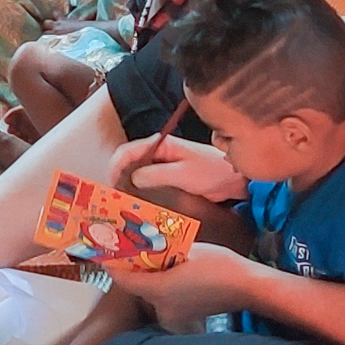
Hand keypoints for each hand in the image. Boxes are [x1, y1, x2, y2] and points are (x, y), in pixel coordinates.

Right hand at [111, 131, 247, 203]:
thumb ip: (156, 175)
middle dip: (116, 175)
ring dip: (125, 183)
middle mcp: (157, 151)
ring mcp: (161, 163)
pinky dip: (136, 188)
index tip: (111, 184)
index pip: (128, 150)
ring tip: (119, 199)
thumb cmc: (211, 172)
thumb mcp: (183, 174)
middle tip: (112, 195)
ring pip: (134, 170)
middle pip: (127, 160)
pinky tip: (134, 200)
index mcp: (160, 144)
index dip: (115, 166)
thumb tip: (132, 178)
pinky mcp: (166, 175)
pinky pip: (145, 179)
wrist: (233, 178)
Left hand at [116, 243, 264, 325]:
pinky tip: (169, 268)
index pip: (125, 280)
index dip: (112, 266)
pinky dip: (162, 284)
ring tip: (149, 254)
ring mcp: (174, 315)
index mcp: (158, 290)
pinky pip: (165, 297)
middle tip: (127, 247)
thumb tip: (146, 243)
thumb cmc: (218, 265)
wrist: (247, 287)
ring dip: (148, 275)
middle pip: (137, 286)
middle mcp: (161, 307)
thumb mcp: (187, 249)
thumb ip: (163, 249)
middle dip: (132, 268)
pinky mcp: (185, 316)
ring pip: (151, 291)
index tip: (104, 252)